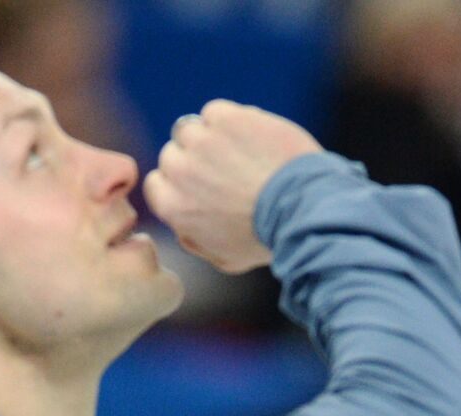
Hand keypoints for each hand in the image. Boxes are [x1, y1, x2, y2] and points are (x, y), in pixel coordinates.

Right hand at [143, 100, 321, 273]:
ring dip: (214, 138)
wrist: (302, 210)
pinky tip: (256, 140)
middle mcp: (179, 170)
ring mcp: (201, 141)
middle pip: (174, 153)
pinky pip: (217, 112)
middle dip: (198, 160)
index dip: (182, 182)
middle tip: (231, 172)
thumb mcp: (224, 258)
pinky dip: (235, 122)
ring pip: (193, 129)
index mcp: (172, 205)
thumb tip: (181, 223)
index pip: (158, 182)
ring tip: (246, 155)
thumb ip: (194, 239)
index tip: (205, 186)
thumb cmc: (266, 239)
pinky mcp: (226, 119)